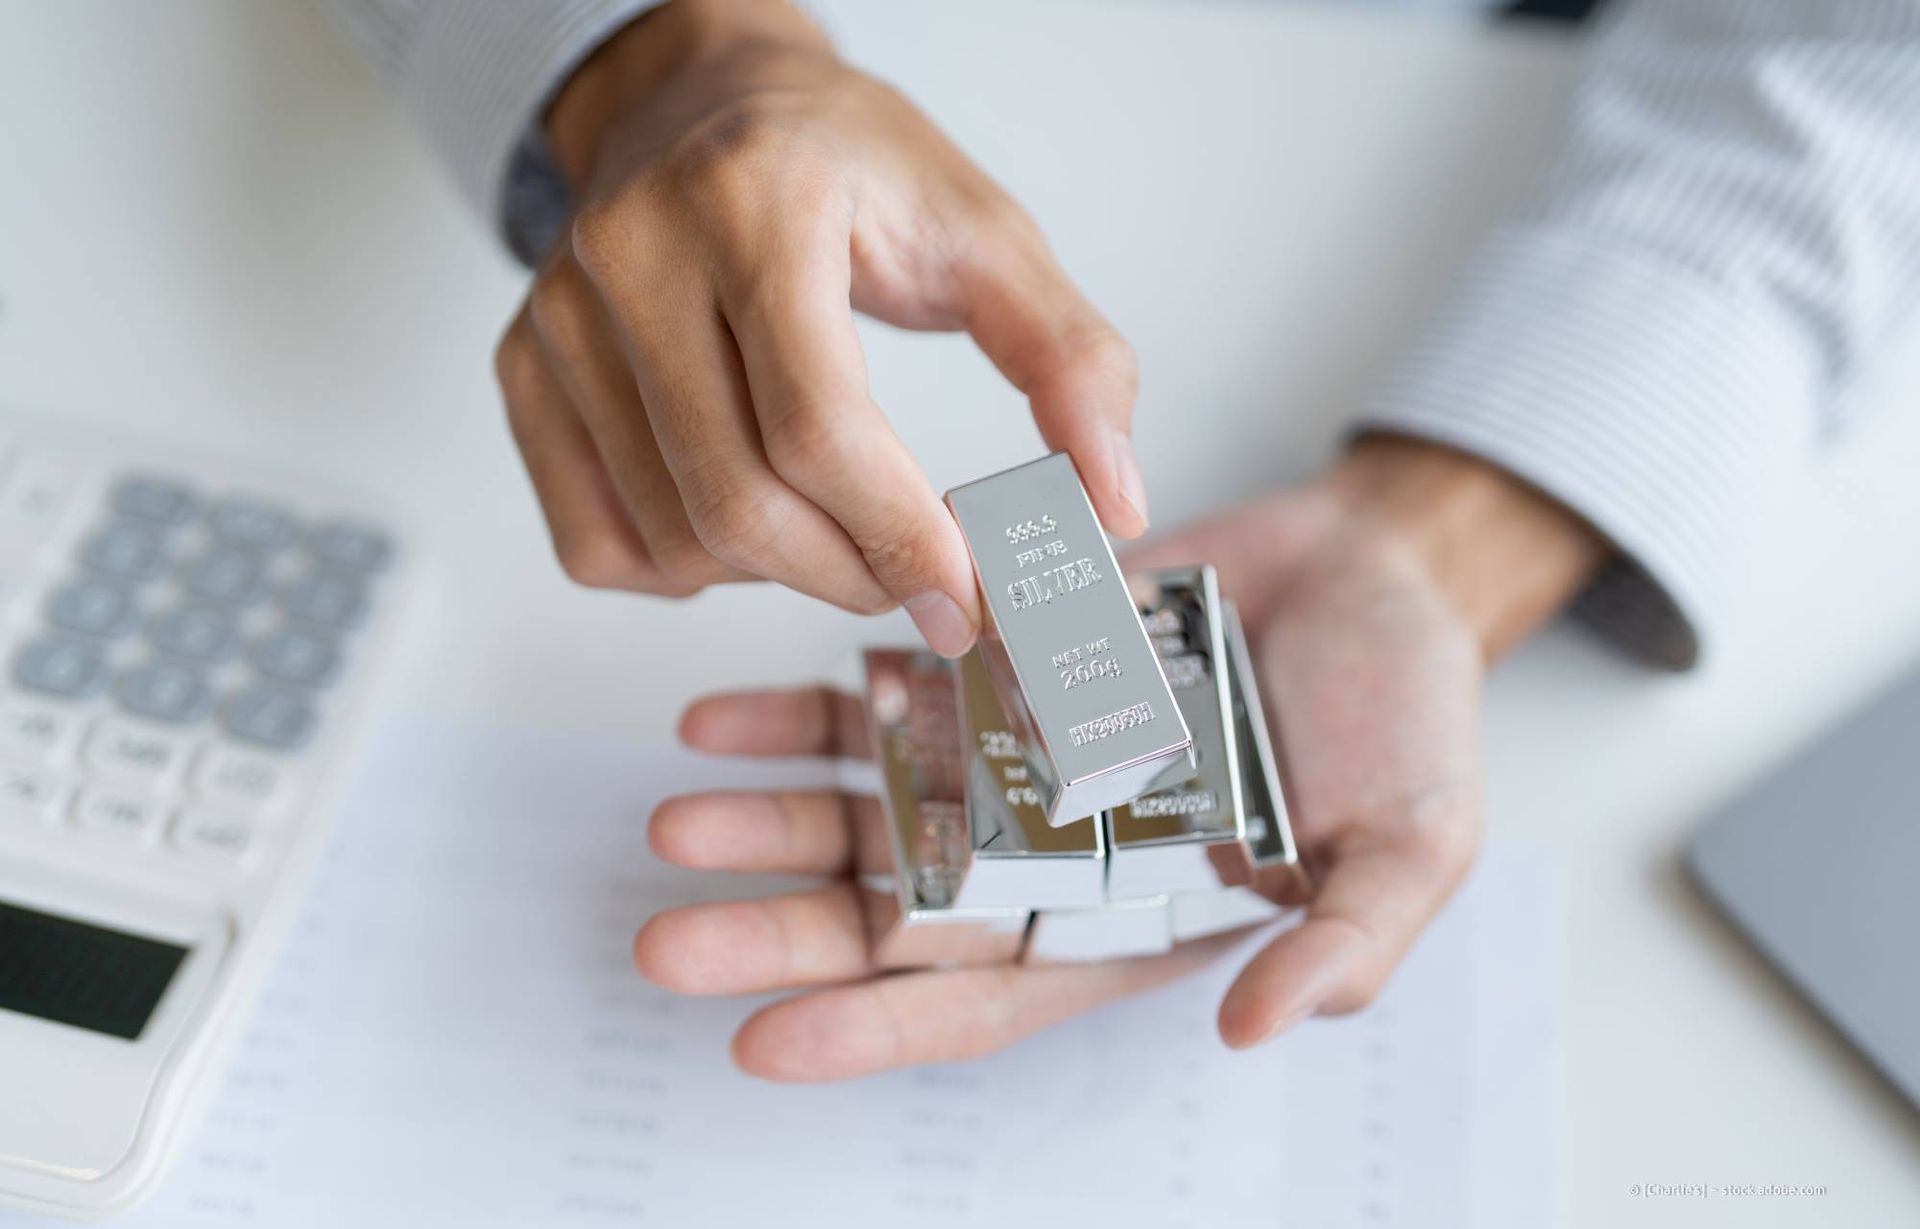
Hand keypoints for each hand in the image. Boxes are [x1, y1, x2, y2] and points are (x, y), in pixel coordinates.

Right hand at [493, 0, 1143, 654]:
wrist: (703, 101)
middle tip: (921, 585)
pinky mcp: (522, 371)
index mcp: (754, 203)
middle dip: (851, 577)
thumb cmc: (842, 164)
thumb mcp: (984, 231)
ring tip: (842, 531)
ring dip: (778, 578)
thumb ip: (1070, 360)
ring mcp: (560, 319)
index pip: (817, 423)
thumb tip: (1112, 503)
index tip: (966, 596)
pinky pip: (597, 544)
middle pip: (736, 502)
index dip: (900, 536)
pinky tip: (745, 522)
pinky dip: (684, 573)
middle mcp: (632, 256)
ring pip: (672, 539)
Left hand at [635, 437, 1604, 1077]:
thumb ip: (1342, 941)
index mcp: (1131, 918)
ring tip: (674, 825)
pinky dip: (796, 708)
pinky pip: (877, 693)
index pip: (986, 997)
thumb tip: (1254, 1030)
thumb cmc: (1409, 713)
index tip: (764, 1044)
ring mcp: (1011, 757)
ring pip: (864, 807)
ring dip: (767, 822)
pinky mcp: (993, 663)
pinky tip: (714, 717)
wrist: (1378, 570)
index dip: (878, 1029)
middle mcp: (1049, 851)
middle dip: (784, 932)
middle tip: (668, 940)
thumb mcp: (1413, 842)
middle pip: (891, 915)